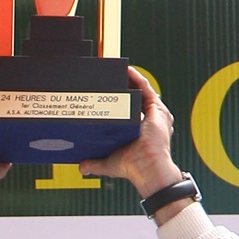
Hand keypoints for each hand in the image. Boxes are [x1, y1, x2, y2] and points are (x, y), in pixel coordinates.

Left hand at [80, 64, 189, 211]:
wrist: (145, 168)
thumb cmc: (133, 168)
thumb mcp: (108, 164)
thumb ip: (94, 163)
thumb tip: (81, 166)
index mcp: (138, 131)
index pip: (129, 111)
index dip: (119, 101)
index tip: (107, 93)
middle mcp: (148, 122)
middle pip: (135, 98)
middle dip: (124, 87)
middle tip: (110, 79)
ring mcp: (154, 115)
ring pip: (141, 91)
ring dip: (130, 80)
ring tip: (117, 70)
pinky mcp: (157, 109)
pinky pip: (146, 88)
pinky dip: (137, 78)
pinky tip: (127, 70)